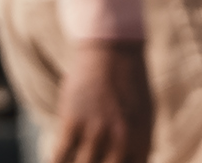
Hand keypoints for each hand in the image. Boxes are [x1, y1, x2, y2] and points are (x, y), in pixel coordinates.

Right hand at [52, 38, 152, 162]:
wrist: (113, 50)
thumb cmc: (130, 84)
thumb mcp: (145, 116)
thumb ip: (138, 145)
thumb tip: (133, 162)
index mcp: (142, 141)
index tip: (102, 160)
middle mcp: (121, 140)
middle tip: (88, 157)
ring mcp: (96, 131)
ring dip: (75, 162)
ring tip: (73, 157)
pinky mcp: (74, 121)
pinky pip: (59, 157)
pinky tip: (56, 160)